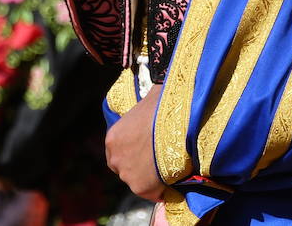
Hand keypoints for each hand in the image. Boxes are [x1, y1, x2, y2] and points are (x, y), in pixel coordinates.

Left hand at [106, 84, 165, 200]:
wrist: (177, 121)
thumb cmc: (166, 104)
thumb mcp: (151, 101)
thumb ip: (147, 109)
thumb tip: (156, 99)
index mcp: (113, 138)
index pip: (120, 152)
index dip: (135, 153)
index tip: (149, 152)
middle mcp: (115, 159)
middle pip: (127, 169)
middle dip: (142, 167)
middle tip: (161, 161)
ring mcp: (127, 175)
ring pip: (140, 182)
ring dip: (153, 178)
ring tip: (172, 168)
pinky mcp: (142, 187)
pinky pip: (154, 193)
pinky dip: (164, 189)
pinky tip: (176, 179)